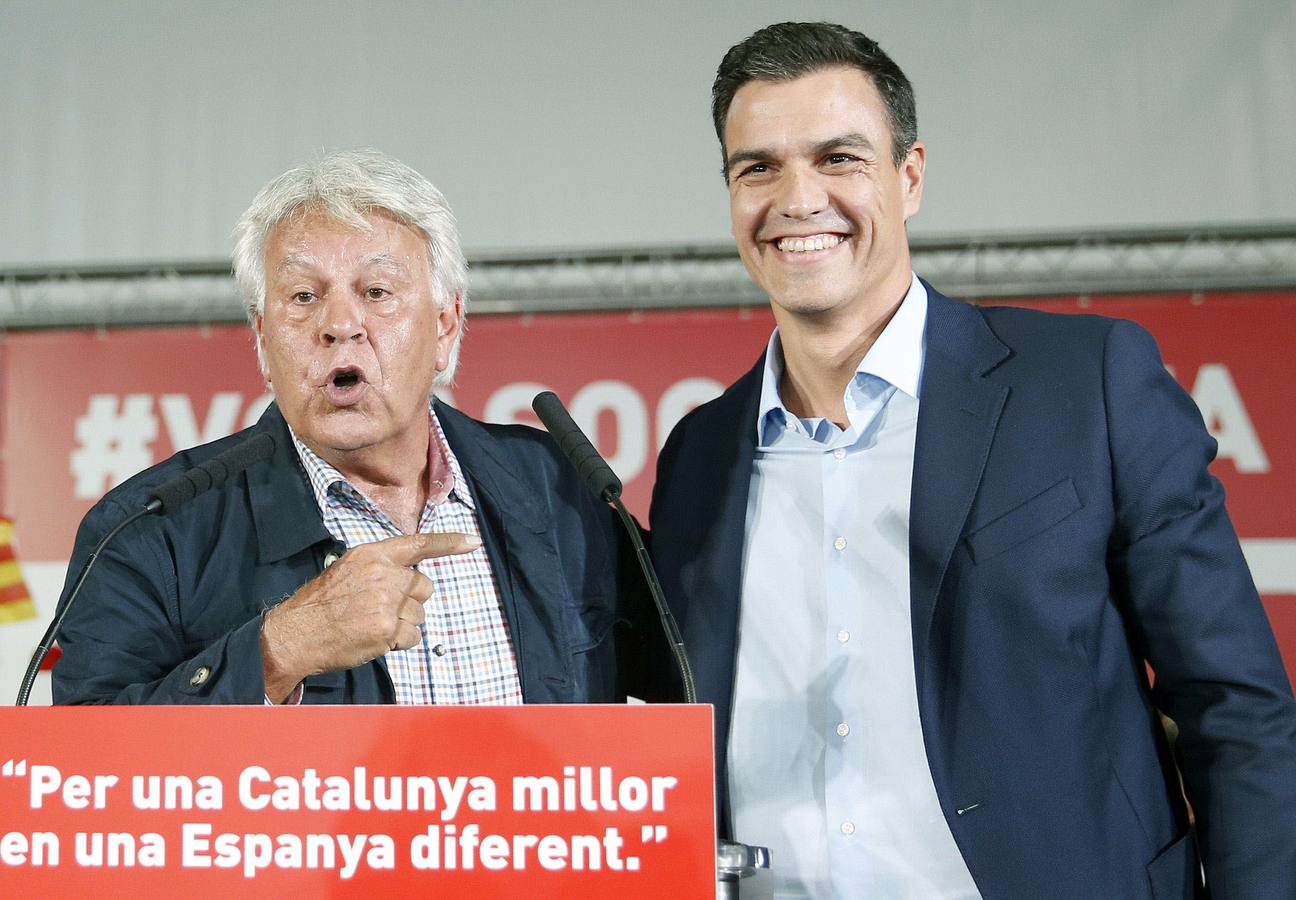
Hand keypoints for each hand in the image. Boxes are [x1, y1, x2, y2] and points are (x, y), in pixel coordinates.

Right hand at [260, 531, 480, 701]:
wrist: (296, 634)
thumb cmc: (321, 604)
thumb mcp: (347, 569)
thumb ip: (380, 567)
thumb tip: (408, 572)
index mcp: (372, 554)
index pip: (418, 544)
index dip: (449, 543)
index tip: (473, 542)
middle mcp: (383, 574)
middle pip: (424, 587)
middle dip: (411, 601)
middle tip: (383, 609)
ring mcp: (387, 602)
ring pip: (419, 614)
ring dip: (404, 624)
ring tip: (373, 625)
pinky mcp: (388, 630)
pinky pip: (412, 637)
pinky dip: (399, 643)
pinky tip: (376, 640)